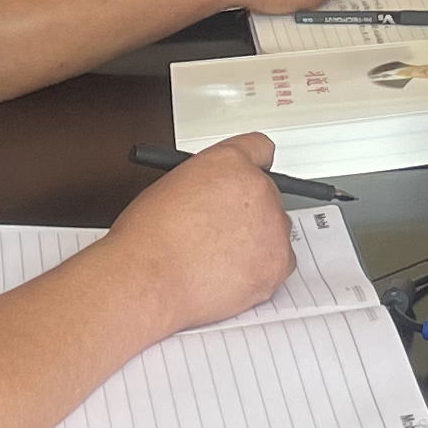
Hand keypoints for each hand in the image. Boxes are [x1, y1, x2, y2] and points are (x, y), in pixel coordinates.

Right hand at [102, 136, 297, 333]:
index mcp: (228, 162)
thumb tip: (214, 196)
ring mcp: (272, 225)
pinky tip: (229, 276)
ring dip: (255, 243)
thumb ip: (204, 183)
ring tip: (216, 260)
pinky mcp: (279, 261)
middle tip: (222, 234)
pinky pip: (280, 264)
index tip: (249, 179)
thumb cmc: (147, 239)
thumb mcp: (171, 186)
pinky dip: (260, 272)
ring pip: (275, 231)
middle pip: (268, 195)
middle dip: (248, 213)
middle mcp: (257, 187)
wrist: (147, 279)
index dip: (251, 167)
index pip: (258, 149)